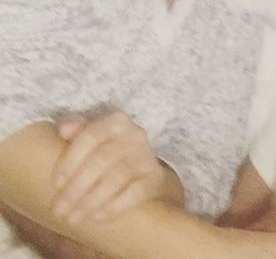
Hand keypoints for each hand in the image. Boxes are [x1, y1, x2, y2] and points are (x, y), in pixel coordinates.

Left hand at [51, 112, 165, 223]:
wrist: (141, 167)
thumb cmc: (108, 150)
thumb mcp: (93, 136)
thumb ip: (77, 130)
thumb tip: (63, 129)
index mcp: (116, 121)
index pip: (89, 137)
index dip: (69, 161)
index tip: (56, 185)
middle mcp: (135, 134)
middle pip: (101, 160)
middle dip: (76, 188)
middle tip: (60, 210)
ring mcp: (146, 156)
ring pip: (117, 178)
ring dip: (91, 201)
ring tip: (74, 218)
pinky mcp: (154, 177)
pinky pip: (135, 193)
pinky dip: (114, 207)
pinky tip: (96, 218)